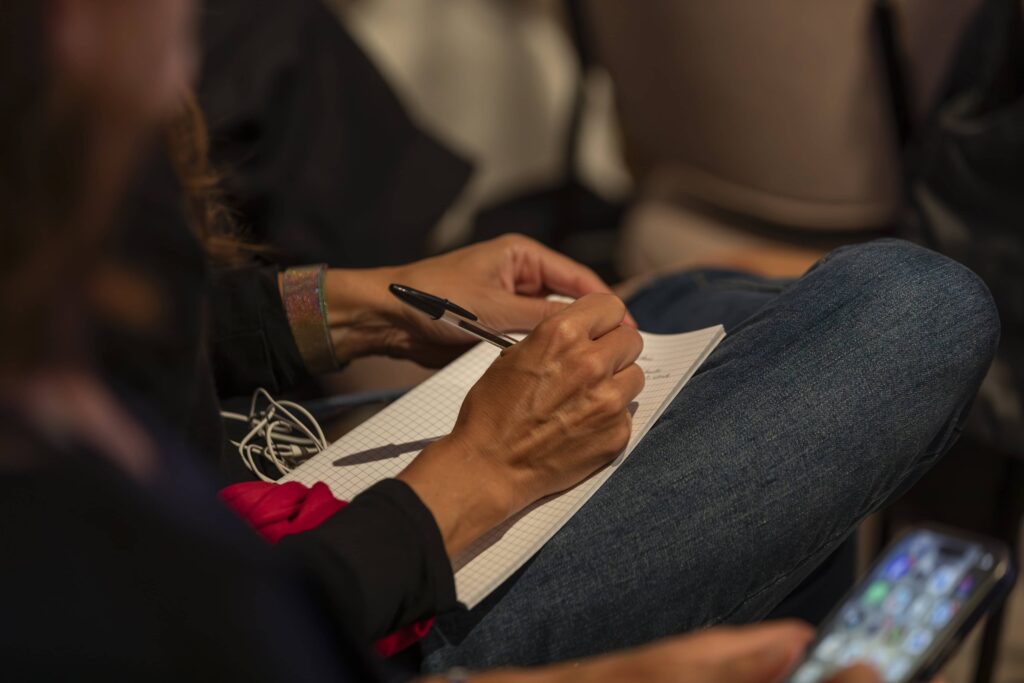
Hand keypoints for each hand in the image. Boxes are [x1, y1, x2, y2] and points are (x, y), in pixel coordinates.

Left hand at [323, 234, 631, 366]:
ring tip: (591, 366)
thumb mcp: (496, 310)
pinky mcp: (495, 328)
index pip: (578, 278)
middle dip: (588, 327)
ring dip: (564, 344)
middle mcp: (519, 277)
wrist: (388, 319)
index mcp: (522, 256)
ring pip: (549, 326)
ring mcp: (507, 303)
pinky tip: (558, 373)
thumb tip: (587, 330)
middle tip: (616, 353)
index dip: (605, 305)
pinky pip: (528, 341)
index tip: (627, 330)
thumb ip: (544, 320)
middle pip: (568, 302)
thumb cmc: (435, 299)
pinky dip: (541, 354)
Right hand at [398, 293, 643, 555]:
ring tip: (587, 398)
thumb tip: (585, 334)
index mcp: (562, 334)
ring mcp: (608, 399)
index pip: (610, 306)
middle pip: (630, 339)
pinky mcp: (617, 432)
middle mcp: (591, 361)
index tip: (599, 331)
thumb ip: (556, 338)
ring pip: (635, 375)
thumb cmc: (492, 411)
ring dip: (617, 382)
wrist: (490, 465)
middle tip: (593, 366)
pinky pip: (627, 412)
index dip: (603, 320)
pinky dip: (610, 417)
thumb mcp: (515, 355)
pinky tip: (583, 425)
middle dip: (614, 350)